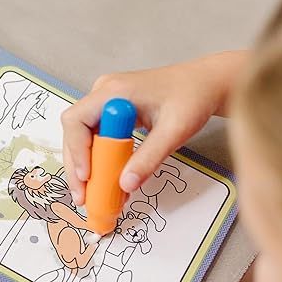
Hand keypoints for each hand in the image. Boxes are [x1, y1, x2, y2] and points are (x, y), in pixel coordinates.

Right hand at [61, 51, 247, 204]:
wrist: (206, 84)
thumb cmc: (193, 99)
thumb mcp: (174, 131)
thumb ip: (149, 158)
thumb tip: (125, 186)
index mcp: (114, 91)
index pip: (76, 120)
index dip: (76, 150)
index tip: (86, 176)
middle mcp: (103, 94)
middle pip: (75, 132)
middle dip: (76, 166)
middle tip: (82, 197)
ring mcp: (106, 103)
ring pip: (83, 138)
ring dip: (85, 166)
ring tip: (91, 195)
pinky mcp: (112, 113)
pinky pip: (97, 138)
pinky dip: (99, 161)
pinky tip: (106, 182)